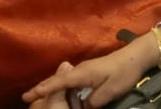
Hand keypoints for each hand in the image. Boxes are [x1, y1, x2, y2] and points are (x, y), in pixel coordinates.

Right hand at [24, 43, 153, 108]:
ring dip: (53, 90)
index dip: (41, 90)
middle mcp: (78, 70)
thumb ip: (94, 101)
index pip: (57, 83)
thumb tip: (82, 108)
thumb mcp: (110, 91)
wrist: (134, 57)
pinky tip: (63, 96)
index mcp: (81, 74)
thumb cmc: (122, 73)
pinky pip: (70, 82)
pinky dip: (62, 89)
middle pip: (55, 80)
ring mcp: (83, 70)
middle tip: (28, 99)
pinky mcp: (88, 73)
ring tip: (42, 98)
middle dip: (41, 89)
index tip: (26, 96)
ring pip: (63, 81)